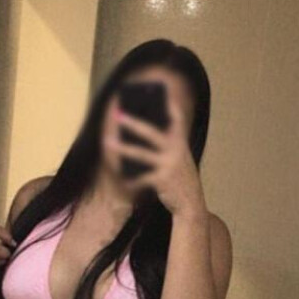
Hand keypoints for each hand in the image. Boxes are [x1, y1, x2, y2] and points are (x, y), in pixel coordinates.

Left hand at [106, 100, 205, 215]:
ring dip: (122, 147)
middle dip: (134, 122)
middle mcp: (176, 151)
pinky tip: (121, 177)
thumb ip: (168, 148)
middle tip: (118, 114)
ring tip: (107, 141)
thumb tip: (143, 137)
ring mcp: (169, 165)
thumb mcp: (180, 160)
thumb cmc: (181, 181)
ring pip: (141, 154)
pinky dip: (129, 178)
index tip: (161, 93)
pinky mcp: (162, 179)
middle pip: (152, 133)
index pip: (177, 120)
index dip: (170, 106)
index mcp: (181, 144)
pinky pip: (141, 177)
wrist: (191, 204)